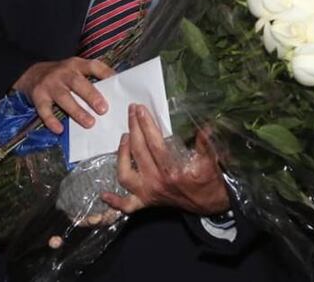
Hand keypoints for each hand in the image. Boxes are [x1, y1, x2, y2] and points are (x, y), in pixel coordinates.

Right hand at [11, 57, 115, 133]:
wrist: (31, 74)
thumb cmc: (61, 76)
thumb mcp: (75, 70)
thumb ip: (91, 78)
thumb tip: (115, 91)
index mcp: (76, 65)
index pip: (93, 66)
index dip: (106, 73)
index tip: (117, 84)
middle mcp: (63, 73)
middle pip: (77, 83)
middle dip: (91, 95)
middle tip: (103, 109)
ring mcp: (50, 84)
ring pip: (64, 97)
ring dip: (77, 111)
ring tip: (90, 123)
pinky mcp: (38, 96)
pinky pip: (44, 110)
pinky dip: (51, 120)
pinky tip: (59, 129)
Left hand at [102, 108, 228, 215]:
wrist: (210, 205)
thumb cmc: (209, 180)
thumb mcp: (210, 160)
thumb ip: (205, 143)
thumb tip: (206, 125)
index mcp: (171, 170)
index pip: (153, 142)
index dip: (145, 124)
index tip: (140, 109)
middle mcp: (156, 182)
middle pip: (138, 152)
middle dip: (133, 129)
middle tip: (131, 112)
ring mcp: (148, 194)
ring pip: (124, 175)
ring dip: (120, 155)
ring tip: (123, 138)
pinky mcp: (146, 203)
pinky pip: (126, 205)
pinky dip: (114, 201)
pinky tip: (103, 193)